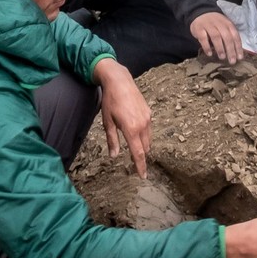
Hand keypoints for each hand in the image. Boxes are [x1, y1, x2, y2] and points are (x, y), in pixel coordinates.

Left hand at [94, 58, 151, 177]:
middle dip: (141, 157)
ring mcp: (147, 118)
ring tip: (135, 148)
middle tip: (135, 163)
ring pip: (148, 139)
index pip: (139, 153)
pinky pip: (148, 129)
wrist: (120, 81)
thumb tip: (114, 156)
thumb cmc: (110, 101)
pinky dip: (143, 135)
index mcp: (131, 129)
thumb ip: (112, 140)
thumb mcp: (107, 122)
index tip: (143, 176)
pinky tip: (135, 132)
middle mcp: (142, 125)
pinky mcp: (149, 113)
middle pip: (145, 148)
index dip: (141, 166)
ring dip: (143, 146)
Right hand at [189, 11, 243, 64]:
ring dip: (220, 48)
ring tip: (222, 57)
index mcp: (228, 24)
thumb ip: (229, 37)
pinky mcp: (199, 28)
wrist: (200, 13)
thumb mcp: (224, 27)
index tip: (239, 58)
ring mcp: (208, 25)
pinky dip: (206, 46)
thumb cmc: (215, 24)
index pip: (235, 35)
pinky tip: (209, 54)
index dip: (238, 47)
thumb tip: (236, 53)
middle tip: (232, 61)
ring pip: (216, 36)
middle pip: (227, 37)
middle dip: (230, 49)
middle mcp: (219, 24)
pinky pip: (203, 38)